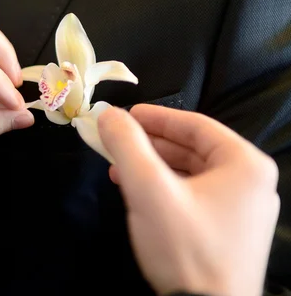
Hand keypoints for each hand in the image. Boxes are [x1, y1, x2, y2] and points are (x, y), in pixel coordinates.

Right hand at [98, 104, 279, 295]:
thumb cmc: (184, 247)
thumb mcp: (149, 190)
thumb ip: (127, 145)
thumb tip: (108, 113)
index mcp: (245, 165)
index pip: (196, 125)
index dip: (157, 117)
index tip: (126, 114)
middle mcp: (252, 183)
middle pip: (193, 149)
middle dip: (150, 144)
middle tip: (118, 140)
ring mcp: (243, 211)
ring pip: (191, 174)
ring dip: (153, 167)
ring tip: (119, 168)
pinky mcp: (230, 233)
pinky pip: (195, 196)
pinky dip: (165, 190)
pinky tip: (138, 194)